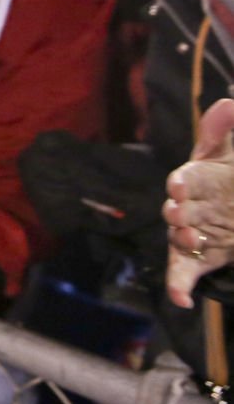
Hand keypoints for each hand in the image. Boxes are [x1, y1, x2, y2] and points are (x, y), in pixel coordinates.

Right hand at [164, 98, 233, 308]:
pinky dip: (179, 287)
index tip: (179, 188)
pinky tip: (181, 300)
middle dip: (176, 213)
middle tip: (179, 215)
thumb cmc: (229, 175)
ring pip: (180, 239)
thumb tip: (228, 103)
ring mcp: (196, 233)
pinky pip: (186, 273)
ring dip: (180, 242)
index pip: (185, 180)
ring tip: (189, 240)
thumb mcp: (230, 152)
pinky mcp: (203, 257)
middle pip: (177, 210)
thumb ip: (224, 130)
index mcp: (197, 180)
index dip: (181, 184)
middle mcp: (191, 206)